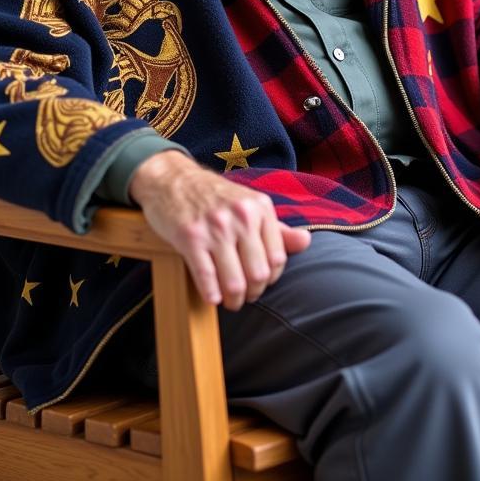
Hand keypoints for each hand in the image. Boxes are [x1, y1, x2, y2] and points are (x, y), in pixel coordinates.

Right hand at [128, 150, 311, 309]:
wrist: (172, 179)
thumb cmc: (214, 197)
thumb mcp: (249, 205)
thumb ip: (277, 228)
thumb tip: (307, 241)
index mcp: (260, 208)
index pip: (278, 259)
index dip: (270, 279)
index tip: (260, 282)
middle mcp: (241, 216)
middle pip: (258, 274)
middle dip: (253, 293)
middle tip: (244, 296)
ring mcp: (215, 227)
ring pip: (234, 282)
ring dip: (233, 300)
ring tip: (229, 300)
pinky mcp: (190, 237)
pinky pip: (207, 278)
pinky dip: (212, 295)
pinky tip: (212, 298)